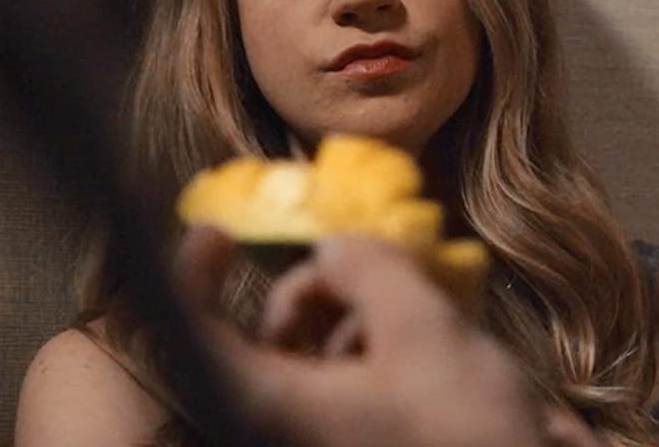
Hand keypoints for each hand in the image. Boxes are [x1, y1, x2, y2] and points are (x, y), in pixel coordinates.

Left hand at [172, 227, 602, 446]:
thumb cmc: (467, 430)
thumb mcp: (425, 331)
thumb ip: (371, 272)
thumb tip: (334, 246)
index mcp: (274, 408)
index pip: (197, 340)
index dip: (191, 279)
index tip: (218, 232)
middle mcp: (284, 429)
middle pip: (265, 341)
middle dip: (309, 292)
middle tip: (361, 266)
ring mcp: (322, 437)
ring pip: (308, 359)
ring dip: (350, 317)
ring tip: (410, 307)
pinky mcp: (360, 440)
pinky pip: (342, 384)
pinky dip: (370, 349)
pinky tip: (420, 343)